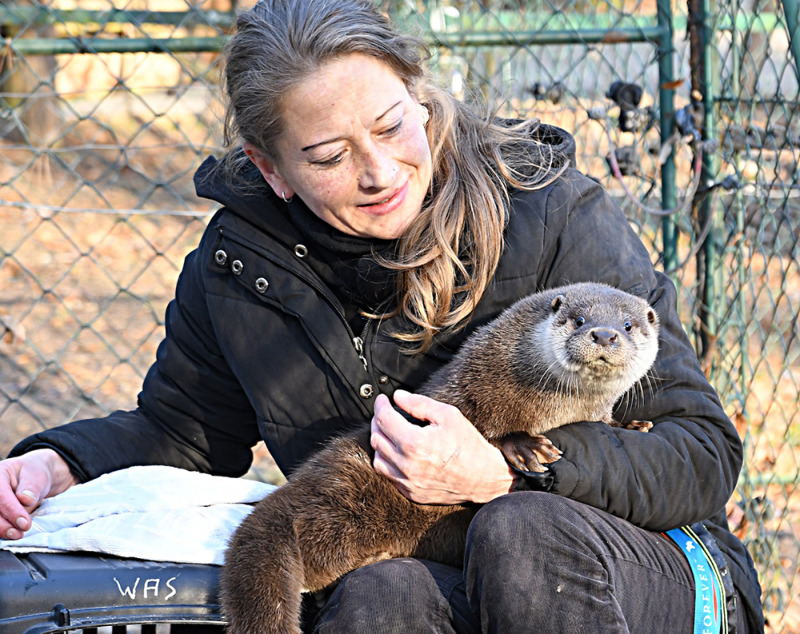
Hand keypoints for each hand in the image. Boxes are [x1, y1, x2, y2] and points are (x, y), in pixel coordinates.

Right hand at [0, 449, 78, 539]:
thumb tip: (26, 499)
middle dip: (3, 525)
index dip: (11, 510)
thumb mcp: (38, 476)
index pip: (1, 494)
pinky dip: (3, 531)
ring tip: (17, 535)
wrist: (35, 480)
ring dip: (2, 530)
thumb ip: (32, 487)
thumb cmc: (35, 475)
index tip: (25, 523)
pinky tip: (12, 534)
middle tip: (19, 533)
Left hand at [370, 390, 515, 504]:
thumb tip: (398, 397)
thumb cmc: (469, 446)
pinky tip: (397, 452)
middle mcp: (406, 465)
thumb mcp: (448, 415)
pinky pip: (388, 476)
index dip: (380, 405)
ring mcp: (407, 482)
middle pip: (377, 438)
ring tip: (389, 432)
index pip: (384, 419)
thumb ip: (419, 404)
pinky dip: (387, 461)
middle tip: (385, 413)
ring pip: (378, 459)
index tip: (382, 400)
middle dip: (378, 421)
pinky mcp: (411, 493)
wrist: (484, 478)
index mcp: (414, 443)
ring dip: (380, 443)